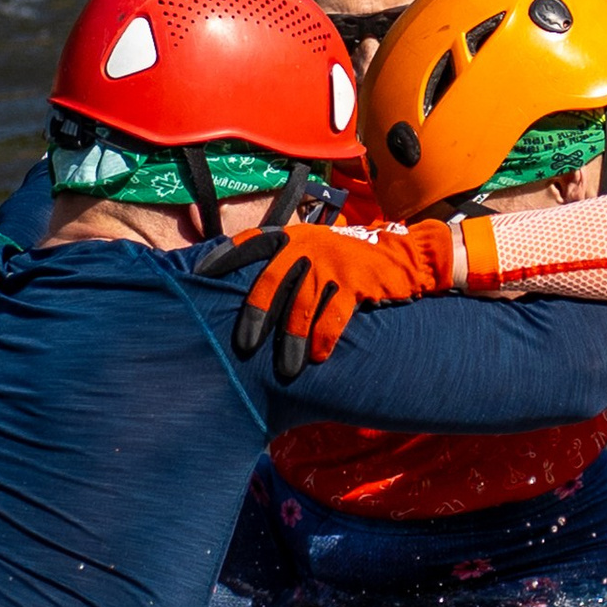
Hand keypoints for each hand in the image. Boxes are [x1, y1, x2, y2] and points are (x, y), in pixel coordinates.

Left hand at [213, 216, 455, 376]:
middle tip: (245, 346)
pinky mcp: (356, 281)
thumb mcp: (320, 248)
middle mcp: (309, 247)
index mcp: (295, 237)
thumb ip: (290, 262)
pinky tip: (318, 357)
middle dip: (256, 316)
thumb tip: (254, 293)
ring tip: (287, 369)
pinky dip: (324, 339)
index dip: (225, 257)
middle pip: (271, 282)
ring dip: (292, 341)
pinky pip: (333, 316)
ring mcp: (332, 263)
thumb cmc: (354, 261)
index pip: (251, 242)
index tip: (199, 275)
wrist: (406, 256)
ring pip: (302, 307)